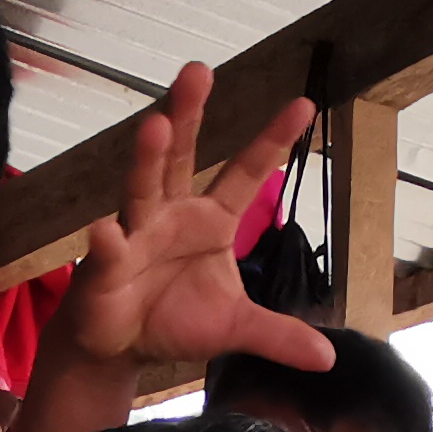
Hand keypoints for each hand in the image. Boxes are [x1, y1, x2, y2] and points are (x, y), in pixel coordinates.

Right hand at [59, 65, 335, 374]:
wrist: (117, 347)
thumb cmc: (172, 319)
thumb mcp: (234, 327)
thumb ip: (277, 335)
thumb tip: (328, 359)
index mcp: (210, 219)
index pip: (247, 172)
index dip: (272, 139)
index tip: (304, 104)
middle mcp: (171, 213)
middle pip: (181, 156)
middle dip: (188, 114)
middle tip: (198, 71)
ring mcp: (134, 232)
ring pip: (142, 187)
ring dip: (148, 157)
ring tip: (156, 126)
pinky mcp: (104, 265)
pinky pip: (107, 250)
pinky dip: (106, 242)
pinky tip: (104, 230)